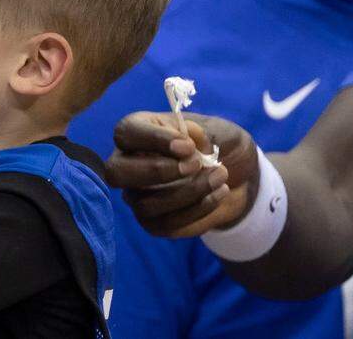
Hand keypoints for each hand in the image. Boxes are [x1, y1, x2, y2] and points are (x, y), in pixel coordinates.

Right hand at [106, 111, 258, 237]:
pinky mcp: (152, 222)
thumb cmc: (216, 143)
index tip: (188, 146)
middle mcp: (127, 164)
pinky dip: (198, 209)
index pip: (125, 133)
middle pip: (117, 173)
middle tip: (194, 165)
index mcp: (137, 132)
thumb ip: (197, 131)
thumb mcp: (212, 127)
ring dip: (189, 192)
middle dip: (158, 171)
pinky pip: (168, 224)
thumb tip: (184, 142)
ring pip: (146, 204)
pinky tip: (219, 193)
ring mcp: (136, 196)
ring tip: (220, 177)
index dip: (154, 139)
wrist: (235, 175)